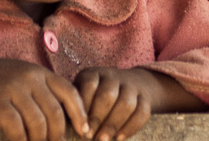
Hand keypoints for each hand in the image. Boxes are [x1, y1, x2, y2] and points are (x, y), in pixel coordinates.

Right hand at [0, 57, 89, 140]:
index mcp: (40, 72)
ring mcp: (12, 87)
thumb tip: (62, 121)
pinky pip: (15, 126)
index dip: (80, 114)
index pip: (69, 92)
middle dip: (57, 135)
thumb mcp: (24, 79)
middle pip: (55, 112)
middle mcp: (29, 77)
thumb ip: (42, 93)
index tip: (84, 132)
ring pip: (37, 122)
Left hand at [75, 67, 200, 140]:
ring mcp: (131, 86)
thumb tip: (62, 126)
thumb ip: (75, 106)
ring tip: (103, 139)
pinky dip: (131, 127)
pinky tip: (120, 138)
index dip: (84, 107)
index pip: (89, 86)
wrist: (132, 84)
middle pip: (107, 95)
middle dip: (98, 118)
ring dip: (113, 124)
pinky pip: (142, 112)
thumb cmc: (96, 96)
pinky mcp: (145, 98)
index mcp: (94, 74)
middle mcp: (113, 76)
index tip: (80, 127)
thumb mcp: (83, 93)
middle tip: (90, 136)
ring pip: (126, 103)